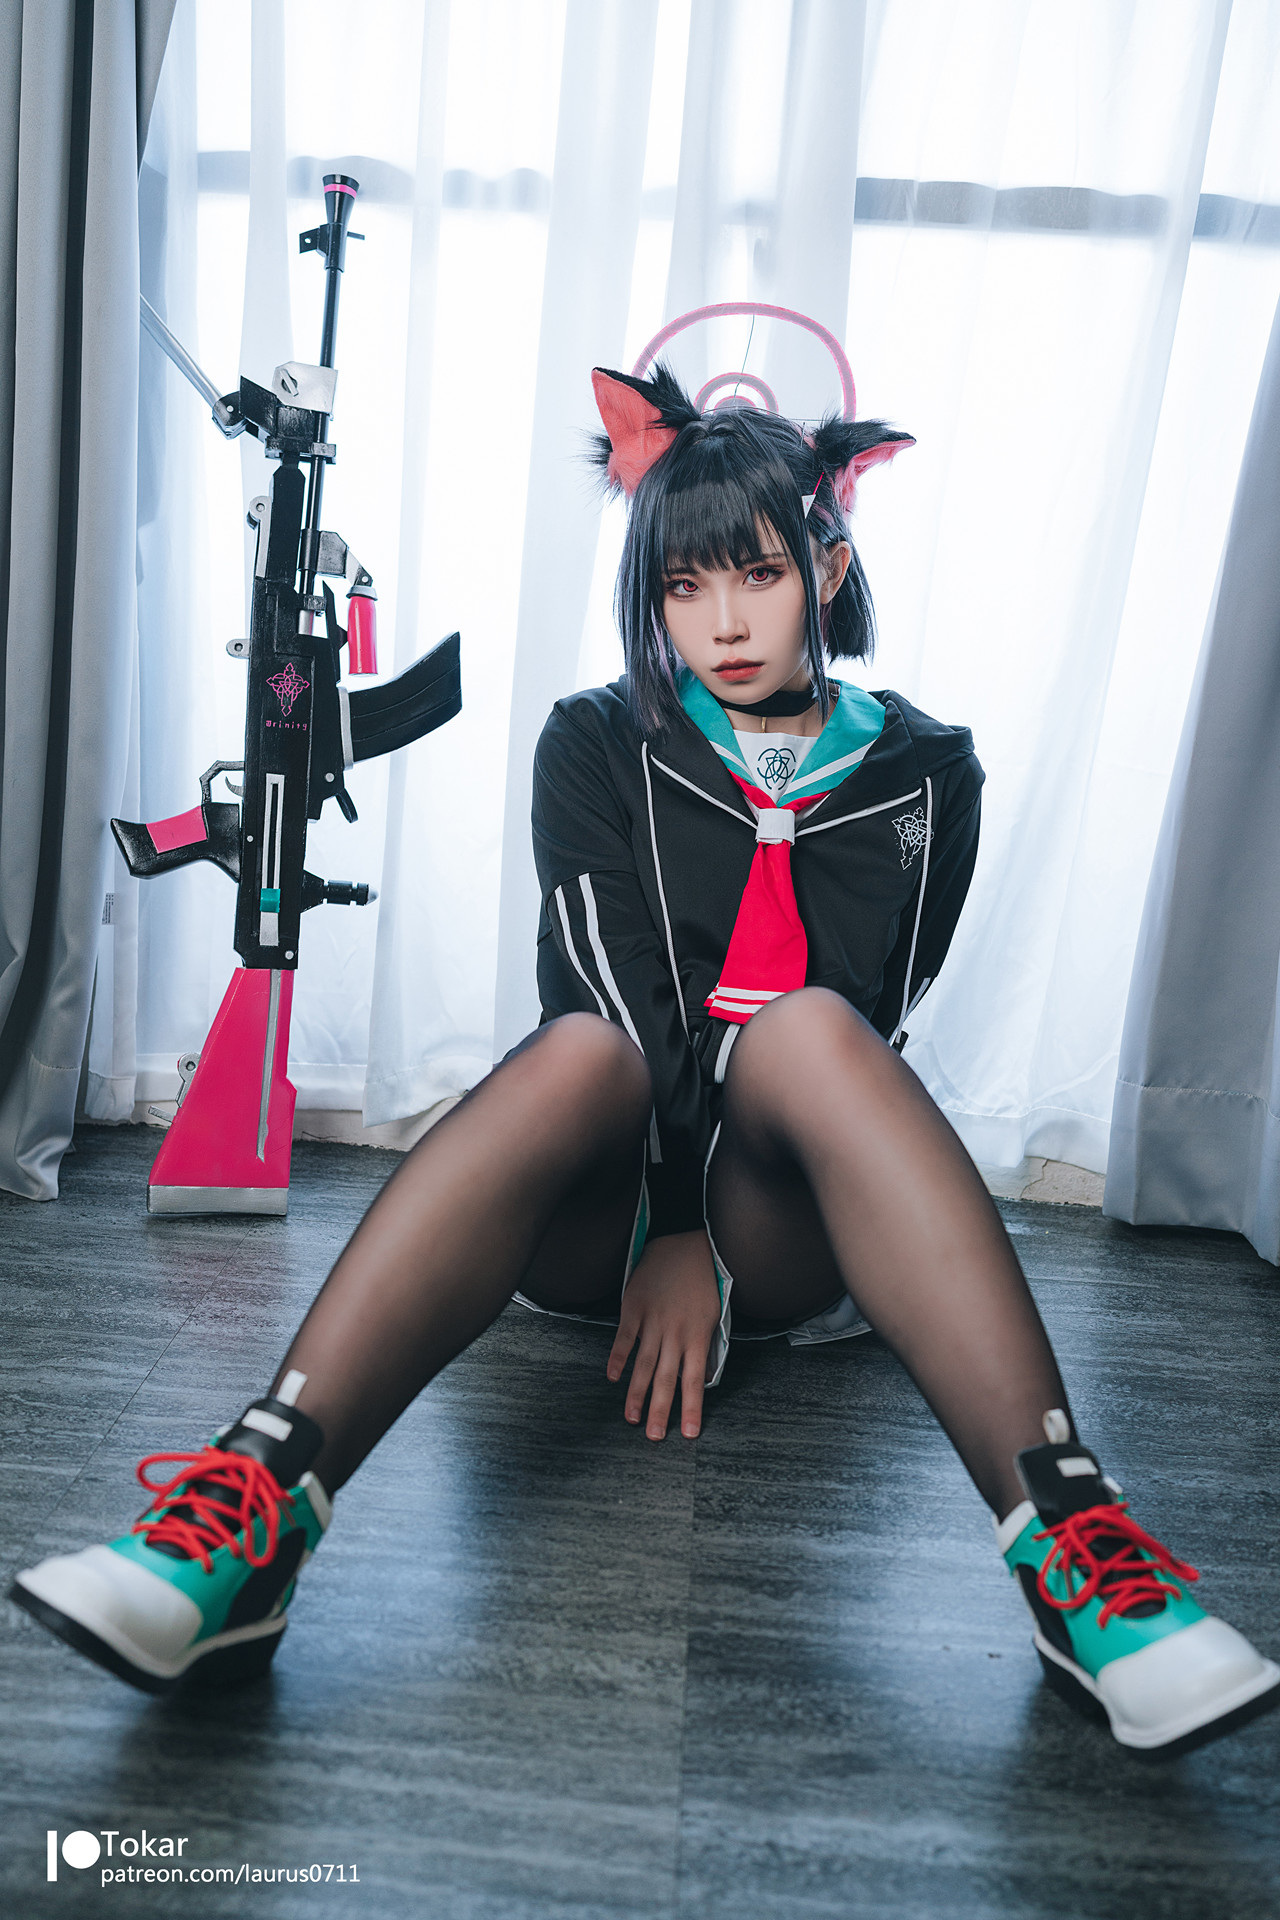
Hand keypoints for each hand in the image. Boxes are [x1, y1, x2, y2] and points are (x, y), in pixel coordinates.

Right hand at [606, 1230, 720, 1439]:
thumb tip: (702, 1379)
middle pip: (667, 1378)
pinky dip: (618, 1357)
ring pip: (644, 1364)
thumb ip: (705, 1347)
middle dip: (660, 1410)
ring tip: (632, 1418)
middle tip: (654, 1437)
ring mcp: (653, 1320)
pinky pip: (625, 1337)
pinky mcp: (634, 1307)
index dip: (691, 1408)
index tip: (688, 1434)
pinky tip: (613, 1378)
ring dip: (636, 1393)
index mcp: (698, 1336)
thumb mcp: (713, 1315)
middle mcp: (676, 1333)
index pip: (695, 1381)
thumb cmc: (702, 1282)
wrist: (684, 1243)